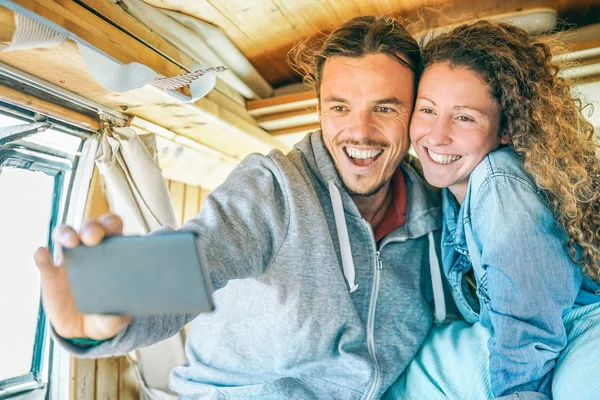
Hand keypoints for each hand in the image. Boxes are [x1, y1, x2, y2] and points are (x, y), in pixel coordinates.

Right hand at [34, 214, 131, 339]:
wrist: (82, 329)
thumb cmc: (106, 313)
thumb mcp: (115, 319)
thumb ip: (117, 318)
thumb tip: (116, 318)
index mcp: (112, 252)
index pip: (112, 228)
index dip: (112, 224)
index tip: (113, 232)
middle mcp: (90, 250)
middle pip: (89, 227)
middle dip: (91, 227)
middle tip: (93, 237)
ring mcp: (68, 260)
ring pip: (64, 235)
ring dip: (67, 233)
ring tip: (72, 241)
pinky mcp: (49, 274)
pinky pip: (43, 260)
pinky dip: (41, 255)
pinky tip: (43, 254)